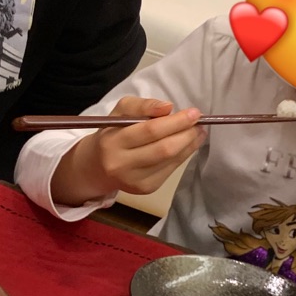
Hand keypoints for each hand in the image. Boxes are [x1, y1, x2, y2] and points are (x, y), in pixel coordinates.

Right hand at [51, 96, 206, 204]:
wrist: (97, 166)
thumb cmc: (112, 133)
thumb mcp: (120, 112)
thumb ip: (142, 106)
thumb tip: (168, 108)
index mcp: (113, 141)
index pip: (150, 130)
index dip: (176, 122)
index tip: (194, 112)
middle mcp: (122, 164)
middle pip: (163, 149)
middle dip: (186, 134)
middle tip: (199, 122)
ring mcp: (134, 180)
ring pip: (170, 161)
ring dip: (189, 145)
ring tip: (198, 132)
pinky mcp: (145, 189)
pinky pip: (170, 170)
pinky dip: (182, 156)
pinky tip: (187, 145)